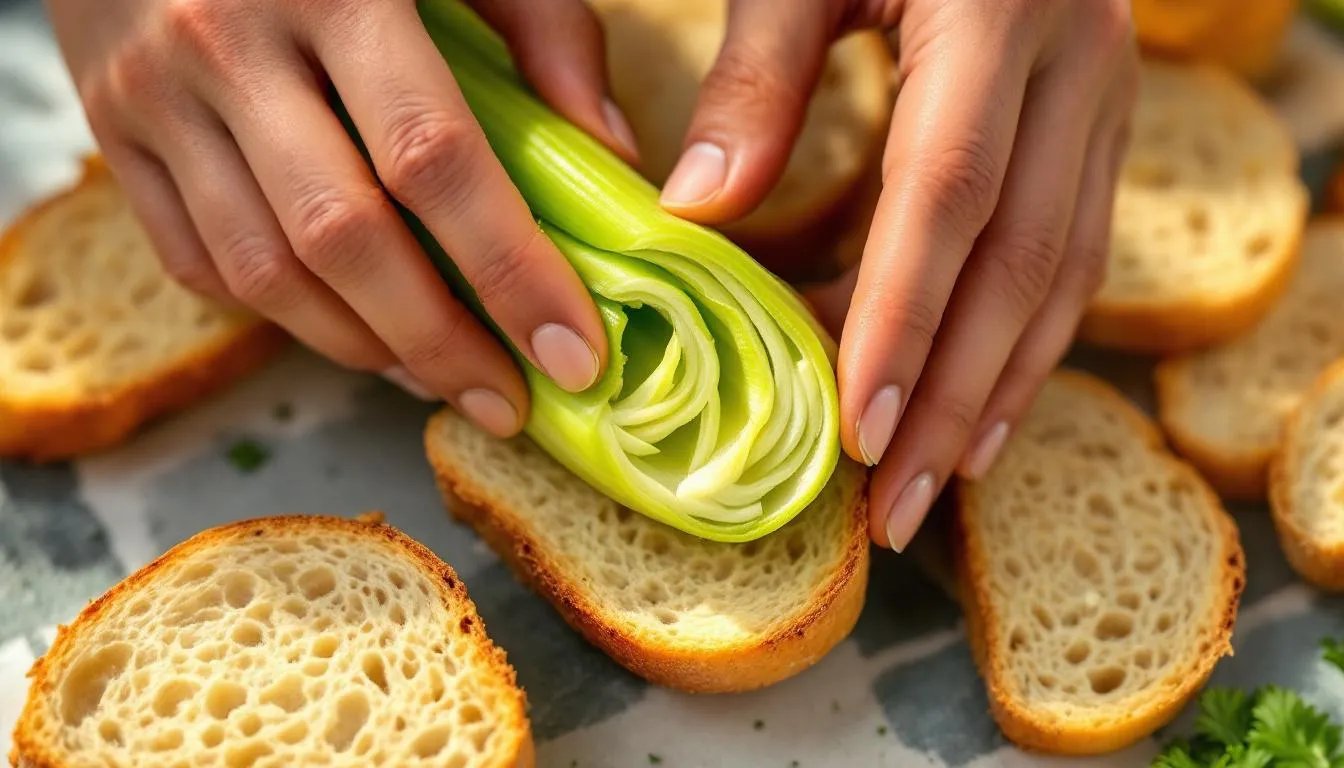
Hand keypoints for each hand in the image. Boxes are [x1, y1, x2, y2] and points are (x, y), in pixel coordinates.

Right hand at [47, 0, 641, 436]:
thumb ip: (541, 27)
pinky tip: (357, 335)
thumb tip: (609, 154)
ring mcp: (156, 95)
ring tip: (441, 379)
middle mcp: (230, 44)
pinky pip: (198, 263)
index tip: (572, 352)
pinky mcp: (113, 134)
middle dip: (439, 342)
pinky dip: (284, 319)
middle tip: (509, 401)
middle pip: (341, 238)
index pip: (433, 158)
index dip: (510, 269)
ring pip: (263, 270)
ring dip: (364, 349)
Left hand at [658, 0, 1138, 549]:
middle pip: (1020, 259)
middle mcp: (1075, 60)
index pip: (947, 196)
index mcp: (993, 13)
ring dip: (999, 388)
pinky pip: (1076, 246)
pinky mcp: (1100, 115)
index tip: (856, 433)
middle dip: (954, 395)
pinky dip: (1027, 337)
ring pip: (1065, 270)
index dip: (901, 321)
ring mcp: (1104, 90)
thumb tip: (698, 215)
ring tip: (937, 483)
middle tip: (890, 506)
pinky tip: (982, 403)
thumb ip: (756, 77)